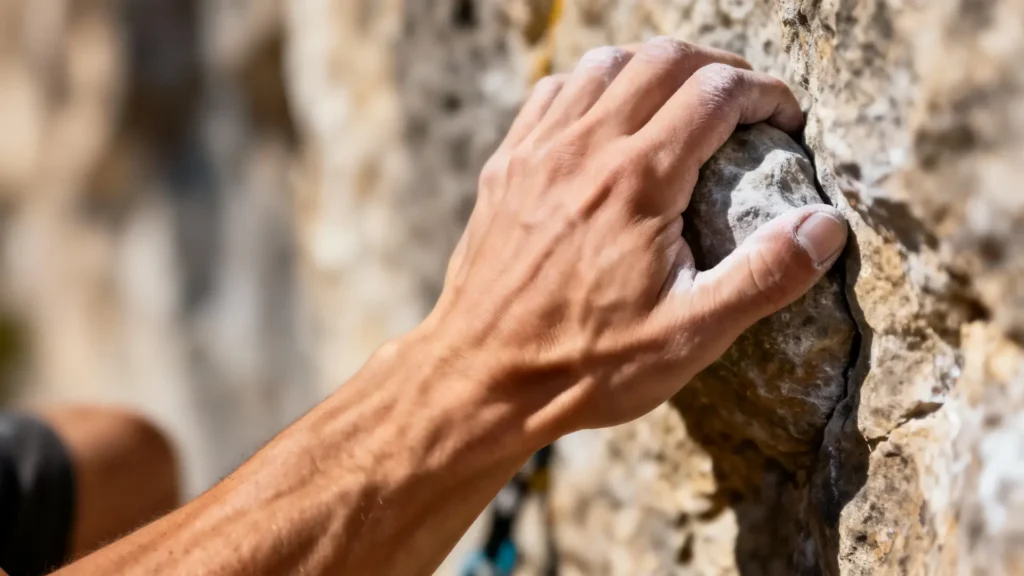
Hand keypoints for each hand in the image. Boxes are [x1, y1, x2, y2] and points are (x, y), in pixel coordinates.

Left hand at [425, 37, 847, 444]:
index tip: (786, 116)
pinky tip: (608, 115)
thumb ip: (764, 276)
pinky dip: (592, 84)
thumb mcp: (689, 335)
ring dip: (654, 66)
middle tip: (745, 99)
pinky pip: (553, 92)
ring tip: (683, 97)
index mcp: (637, 181)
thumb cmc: (585, 364)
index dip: (765, 92)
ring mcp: (537, 152)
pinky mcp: (505, 166)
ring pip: (604, 64)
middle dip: (718, 65)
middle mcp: (584, 149)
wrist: (480, 377)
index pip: (717, 93)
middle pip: (664, 59)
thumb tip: (827, 225)